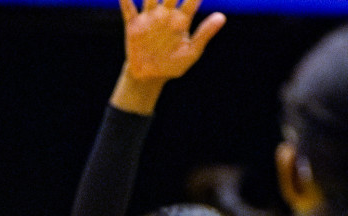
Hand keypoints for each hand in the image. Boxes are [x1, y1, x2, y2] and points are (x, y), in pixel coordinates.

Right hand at [111, 0, 224, 114]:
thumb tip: (222, 17)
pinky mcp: (134, 25)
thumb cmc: (172, 65)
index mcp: (181, 19)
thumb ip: (205, 33)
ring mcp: (149, 18)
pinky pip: (128, 9)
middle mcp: (165, 14)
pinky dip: (125, 0)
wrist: (149, 76)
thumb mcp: (192, 52)